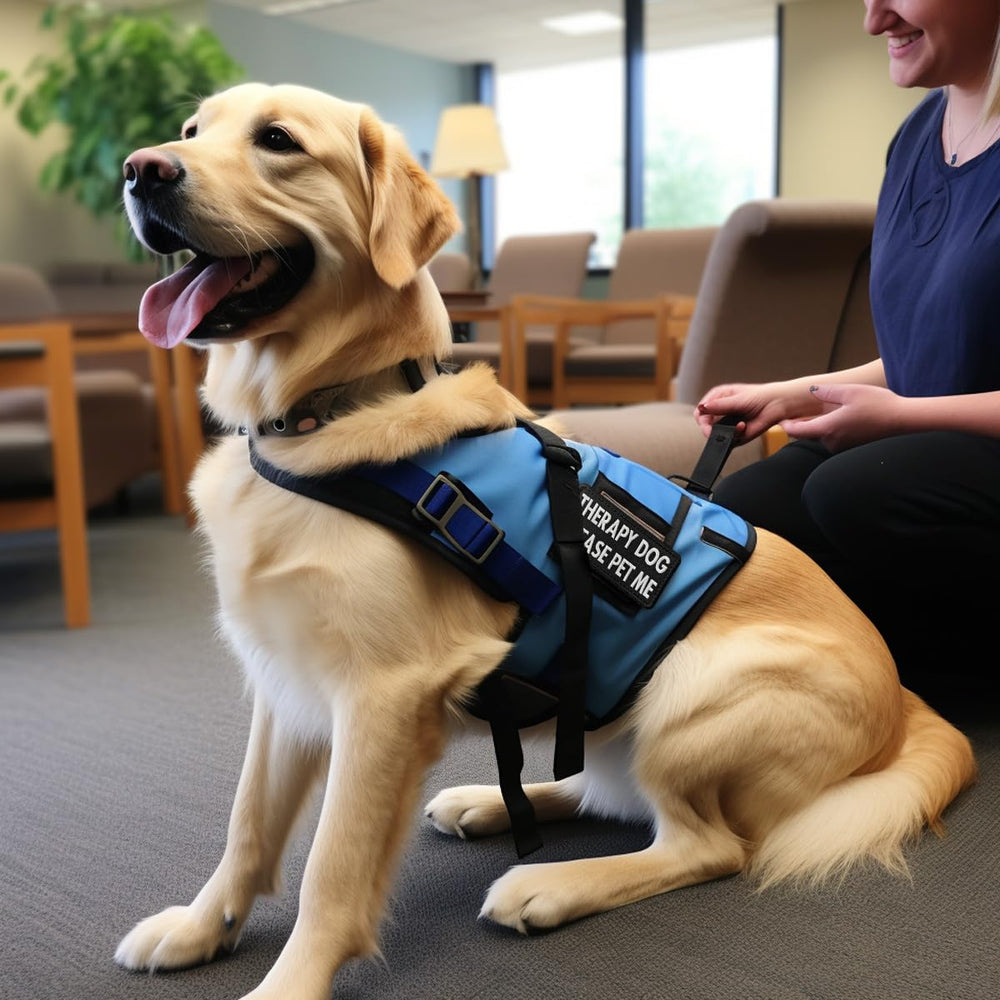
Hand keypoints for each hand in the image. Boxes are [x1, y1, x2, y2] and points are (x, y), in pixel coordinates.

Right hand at [695, 382, 809, 443]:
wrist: (779, 406)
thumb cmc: (761, 396)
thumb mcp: (738, 398)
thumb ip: (719, 405)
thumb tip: (702, 408)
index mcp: (718, 398)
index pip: (701, 409)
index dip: (701, 417)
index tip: (705, 422)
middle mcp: (721, 411)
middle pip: (704, 423)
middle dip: (708, 428)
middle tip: (713, 430)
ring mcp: (728, 424)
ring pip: (714, 434)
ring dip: (723, 432)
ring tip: (737, 425)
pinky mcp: (736, 434)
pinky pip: (729, 440)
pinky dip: (735, 436)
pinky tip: (743, 427)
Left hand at [780, 383, 905, 451]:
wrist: (904, 421)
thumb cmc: (878, 405)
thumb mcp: (850, 392)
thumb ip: (826, 392)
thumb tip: (810, 390)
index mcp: (827, 428)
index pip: (797, 431)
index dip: (787, 425)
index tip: (782, 420)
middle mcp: (832, 442)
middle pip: (811, 434)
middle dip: (807, 424)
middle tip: (801, 413)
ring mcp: (843, 448)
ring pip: (825, 437)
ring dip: (824, 426)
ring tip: (832, 412)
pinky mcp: (853, 449)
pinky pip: (837, 440)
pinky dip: (836, 431)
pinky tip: (848, 419)